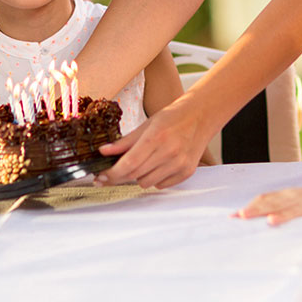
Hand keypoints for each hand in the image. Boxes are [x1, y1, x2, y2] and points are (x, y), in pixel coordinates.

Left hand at [94, 100, 210, 188]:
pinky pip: (161, 185)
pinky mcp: (186, 172)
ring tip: (141, 163)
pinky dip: (153, 178)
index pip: (128, 164)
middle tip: (109, 175)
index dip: (111, 174)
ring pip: (146, 183)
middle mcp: (169, 153)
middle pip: (135, 175)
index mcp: (156, 138)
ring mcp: (179, 164)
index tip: (100, 177)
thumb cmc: (172, 118)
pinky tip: (156, 165)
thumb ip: (124, 141)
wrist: (200, 117)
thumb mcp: (146, 125)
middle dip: (118, 177)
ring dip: (137, 177)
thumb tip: (104, 151)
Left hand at [234, 186, 301, 224]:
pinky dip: (281, 216)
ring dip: (258, 210)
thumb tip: (277, 221)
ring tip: (244, 216)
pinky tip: (271, 221)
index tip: (234, 216)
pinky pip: (293, 212)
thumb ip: (292, 211)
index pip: (264, 199)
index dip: (249, 206)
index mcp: (289, 194)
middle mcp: (291, 194)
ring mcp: (300, 200)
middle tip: (233, 217)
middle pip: (265, 200)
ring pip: (275, 204)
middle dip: (249, 209)